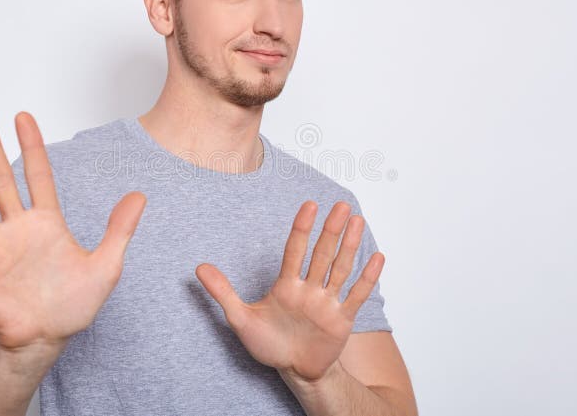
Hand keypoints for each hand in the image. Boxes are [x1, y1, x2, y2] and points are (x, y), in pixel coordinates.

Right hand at [0, 110, 146, 352]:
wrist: (44, 338)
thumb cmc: (72, 306)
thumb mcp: (106, 266)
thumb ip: (120, 230)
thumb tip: (140, 196)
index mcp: (48, 222)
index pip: (38, 174)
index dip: (31, 145)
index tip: (23, 117)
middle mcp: (20, 226)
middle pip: (2, 176)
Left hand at [195, 200, 384, 381]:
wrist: (293, 370)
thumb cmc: (268, 344)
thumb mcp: (240, 318)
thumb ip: (223, 292)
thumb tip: (199, 267)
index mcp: (286, 285)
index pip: (295, 250)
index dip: (302, 228)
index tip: (310, 205)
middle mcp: (309, 289)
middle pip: (321, 254)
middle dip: (331, 230)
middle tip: (341, 205)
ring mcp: (327, 302)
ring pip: (340, 269)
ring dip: (349, 246)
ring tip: (357, 221)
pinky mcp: (341, 319)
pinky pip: (356, 295)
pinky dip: (367, 278)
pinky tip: (377, 258)